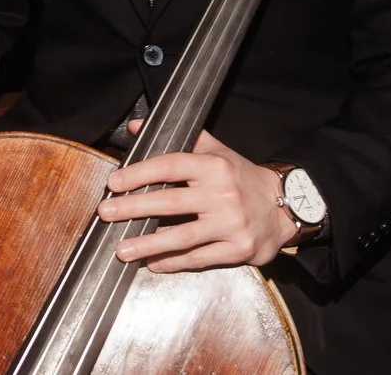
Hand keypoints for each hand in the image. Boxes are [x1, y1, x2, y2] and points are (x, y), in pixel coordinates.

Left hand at [98, 126, 294, 271]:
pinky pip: (199, 258)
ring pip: (181, 237)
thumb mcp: (216, 152)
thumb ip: (180, 138)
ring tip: (122, 249)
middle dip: (133, 209)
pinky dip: (173, 262)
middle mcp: (223, 194)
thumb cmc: (242, 178)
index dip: (138, 174)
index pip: (169, 166)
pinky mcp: (238, 249)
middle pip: (170, 203)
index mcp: (214, 166)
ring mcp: (231, 224)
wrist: (284, 207)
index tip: (113, 184)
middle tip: (106, 214)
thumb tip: (137, 126)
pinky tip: (153, 263)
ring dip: (148, 244)